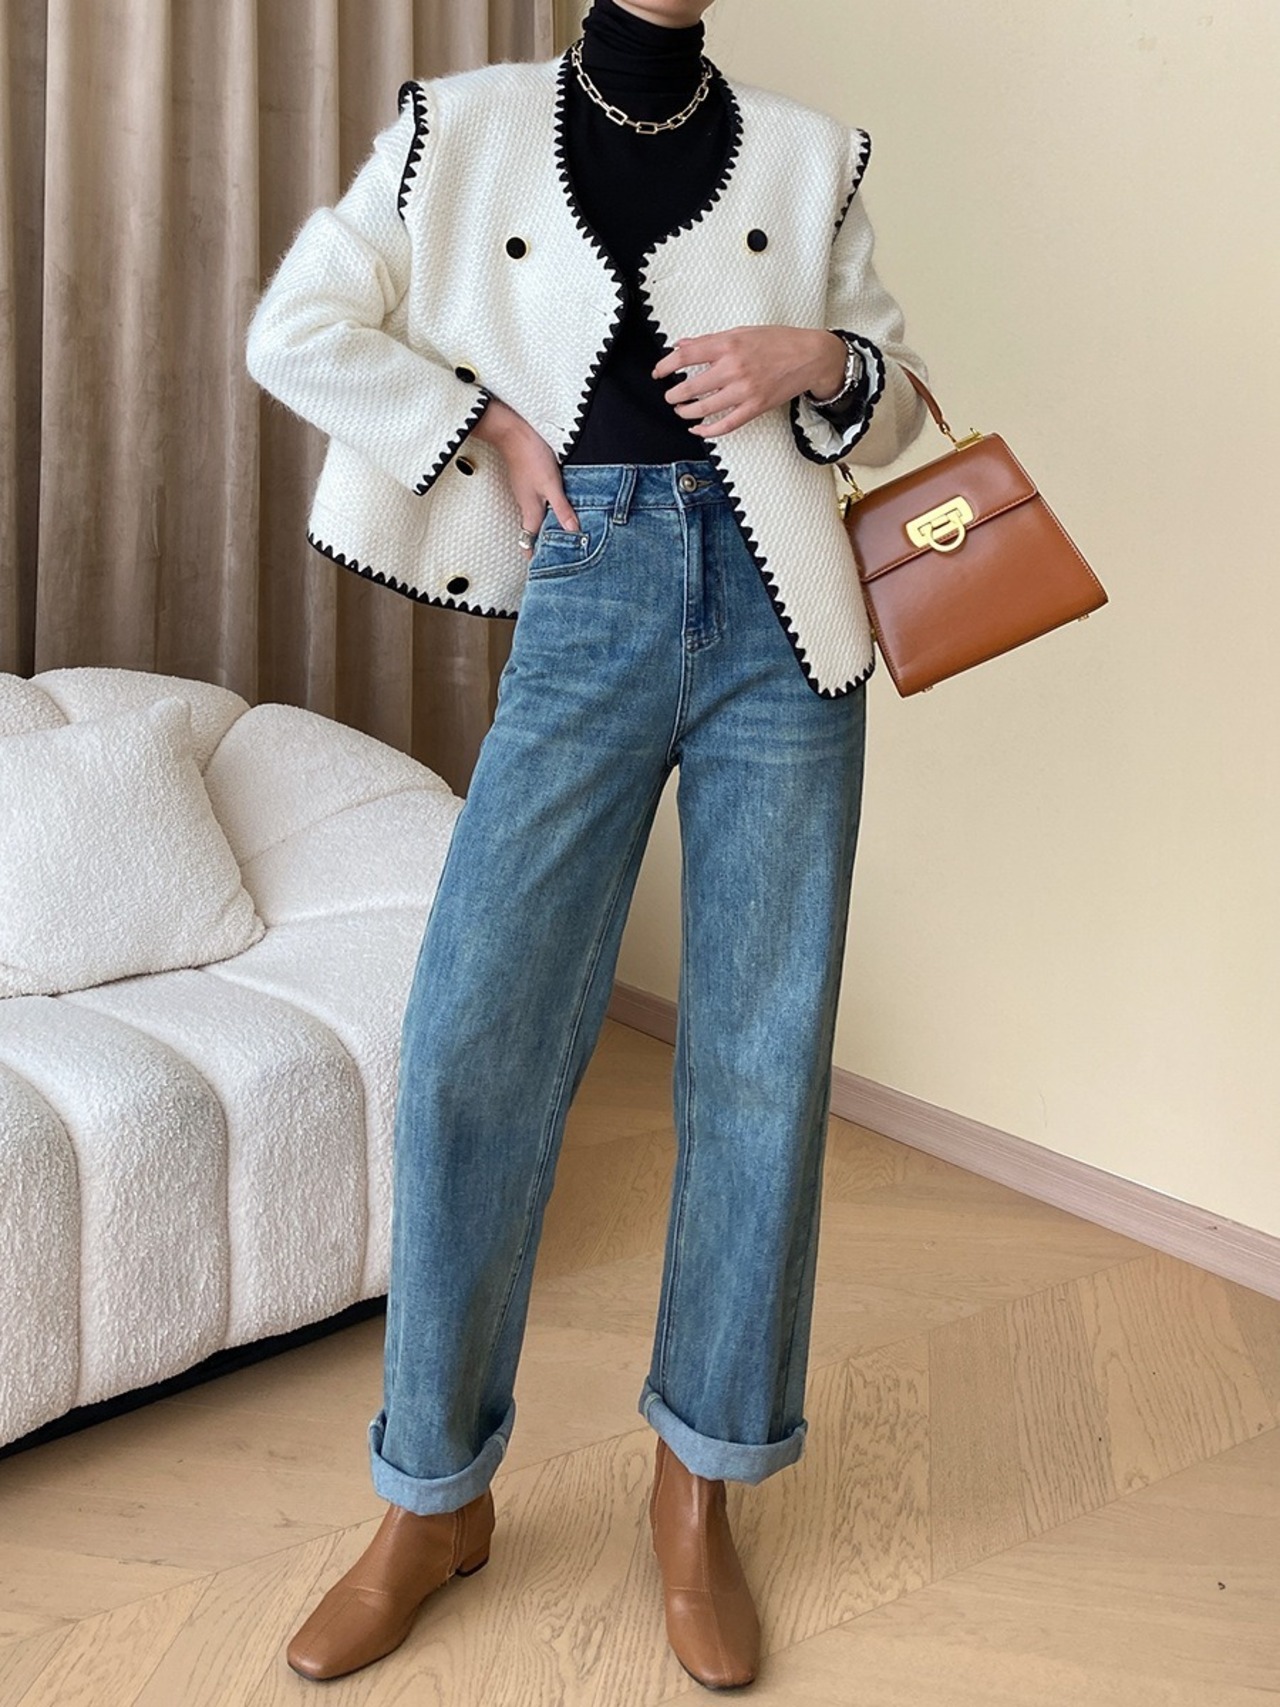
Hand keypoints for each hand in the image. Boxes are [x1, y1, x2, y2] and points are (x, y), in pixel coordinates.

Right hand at [471, 397, 579, 551]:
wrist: (512, 431)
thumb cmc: (531, 457)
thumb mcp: (551, 485)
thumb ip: (562, 508)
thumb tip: (574, 531)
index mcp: (530, 510)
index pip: (528, 540)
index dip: (533, 554)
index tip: (540, 567)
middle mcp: (525, 504)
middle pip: (532, 530)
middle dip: (541, 543)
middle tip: (555, 553)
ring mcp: (524, 492)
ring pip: (535, 515)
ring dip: (545, 525)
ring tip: (560, 533)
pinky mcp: (527, 480)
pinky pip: (536, 501)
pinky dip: (545, 509)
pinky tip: (556, 506)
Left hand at [652, 327, 846, 437]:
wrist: (809, 356)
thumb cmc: (777, 341)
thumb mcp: (741, 332)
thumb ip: (710, 341)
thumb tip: (682, 346)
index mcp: (728, 345)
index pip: (685, 356)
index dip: (665, 365)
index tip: (658, 372)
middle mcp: (733, 368)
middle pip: (690, 387)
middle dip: (674, 394)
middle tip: (670, 396)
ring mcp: (744, 391)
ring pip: (704, 409)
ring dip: (686, 412)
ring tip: (681, 410)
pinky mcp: (755, 407)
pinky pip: (725, 425)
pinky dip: (708, 431)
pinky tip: (698, 429)